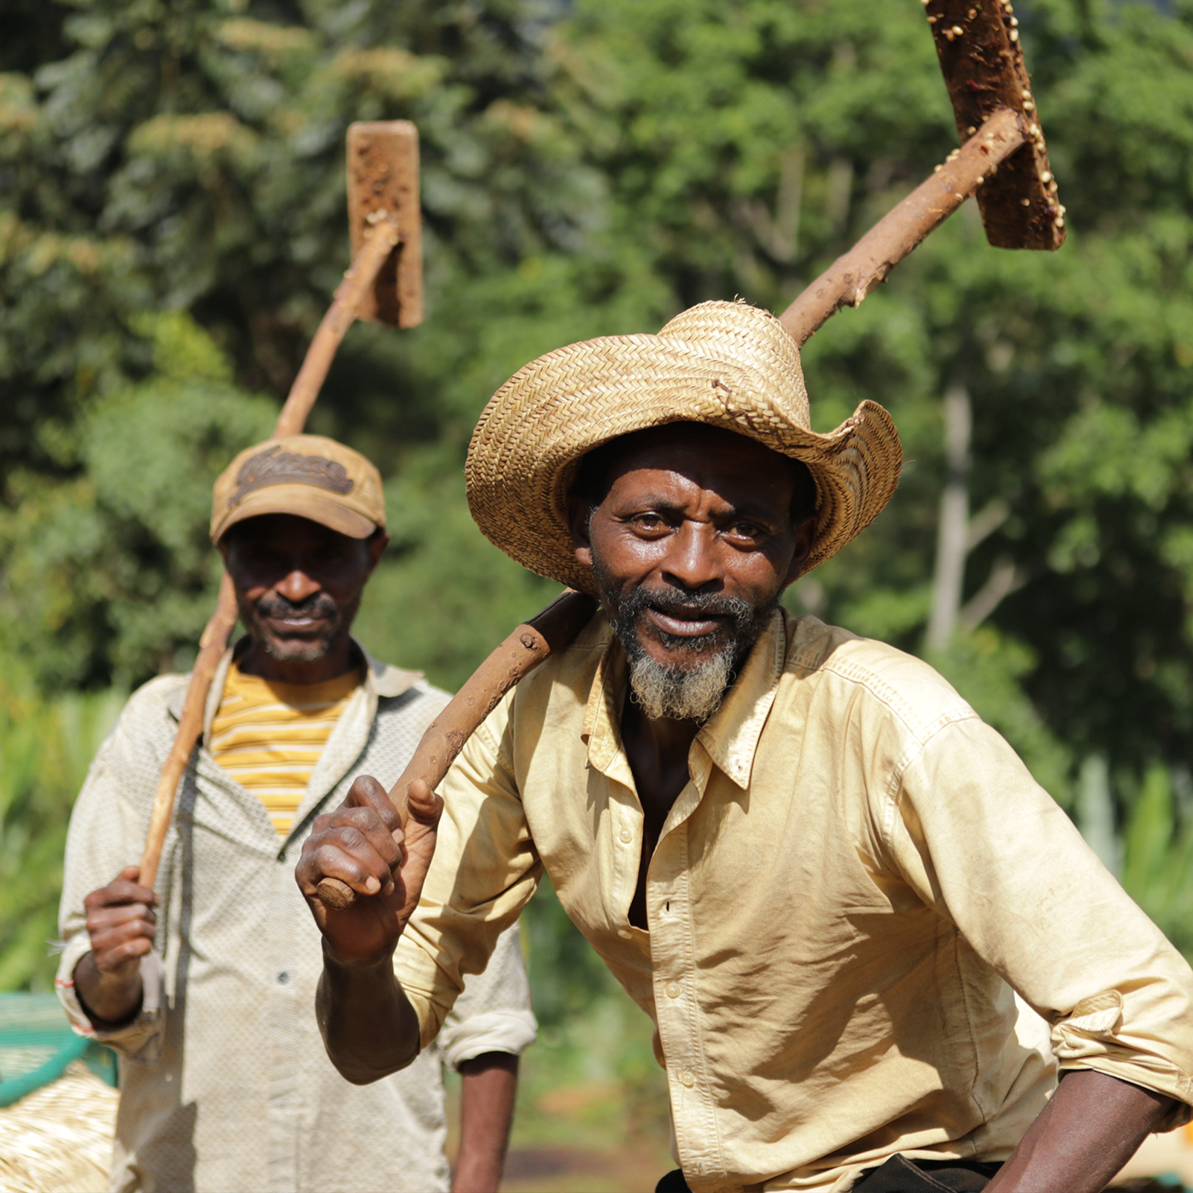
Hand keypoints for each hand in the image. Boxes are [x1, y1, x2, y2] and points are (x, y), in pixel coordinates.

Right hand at [75, 865, 155, 1025]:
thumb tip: (134, 869)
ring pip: (139, 927)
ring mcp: (96, 942)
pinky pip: (136, 946)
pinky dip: (146, 945)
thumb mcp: (123, 900)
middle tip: (149, 922)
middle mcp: (91, 921)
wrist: (112, 961)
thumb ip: (126, 882)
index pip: (125, 889)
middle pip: (138, 910)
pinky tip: (143, 947)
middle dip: (151, 916)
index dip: (146, 894)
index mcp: (93, 901)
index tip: (154, 901)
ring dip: (151, 931)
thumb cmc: (122, 923)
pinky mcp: (105, 961)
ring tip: (146, 934)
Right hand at [296, 774, 442, 965]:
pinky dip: (356, 878)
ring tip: (380, 887)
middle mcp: (330, 822)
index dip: (388, 813)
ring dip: (375, 868)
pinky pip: (328, 859)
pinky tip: (365, 892)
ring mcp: (313, 845)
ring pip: (347, 838)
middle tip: (391, 873)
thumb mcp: (422, 847)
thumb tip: (418, 784)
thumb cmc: (396, 887)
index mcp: (354, 810)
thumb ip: (428, 812)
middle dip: (388, 851)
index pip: (365, 785)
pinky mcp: (304, 871)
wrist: (377, 933)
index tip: (399, 840)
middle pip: (362, 817)